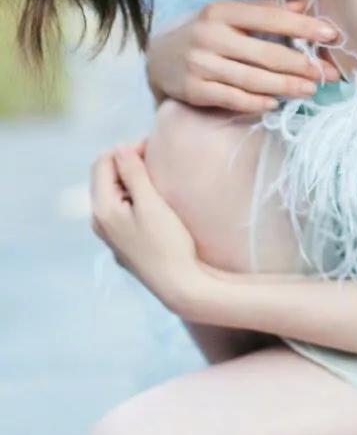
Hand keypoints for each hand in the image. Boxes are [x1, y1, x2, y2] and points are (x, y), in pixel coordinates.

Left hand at [89, 140, 199, 312]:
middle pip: (104, 176)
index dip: (126, 149)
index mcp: (102, 210)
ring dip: (131, 179)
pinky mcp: (124, 243)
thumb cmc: (168, 244)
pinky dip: (134, 196)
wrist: (180, 287)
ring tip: (156, 176)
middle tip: (155, 157)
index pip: (103, 162)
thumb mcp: (151, 204)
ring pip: (113, 193)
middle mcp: (99, 222)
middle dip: (126, 162)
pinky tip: (154, 201)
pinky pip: (121, 209)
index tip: (152, 147)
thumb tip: (120, 147)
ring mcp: (111, 235)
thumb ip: (133, 174)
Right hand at [145, 0, 341, 111]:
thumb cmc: (203, 33)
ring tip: (310, 89)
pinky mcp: (194, 90)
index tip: (331, 34)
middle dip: (302, 65)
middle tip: (328, 73)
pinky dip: (257, 102)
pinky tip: (276, 102)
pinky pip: (234, 99)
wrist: (157, 57)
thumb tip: (301, 6)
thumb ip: (263, 10)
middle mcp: (210, 36)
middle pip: (266, 54)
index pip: (270, 18)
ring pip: (253, 79)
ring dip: (286, 86)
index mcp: (221, 11)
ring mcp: (201, 64)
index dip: (302, 27)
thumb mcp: (226, 14)